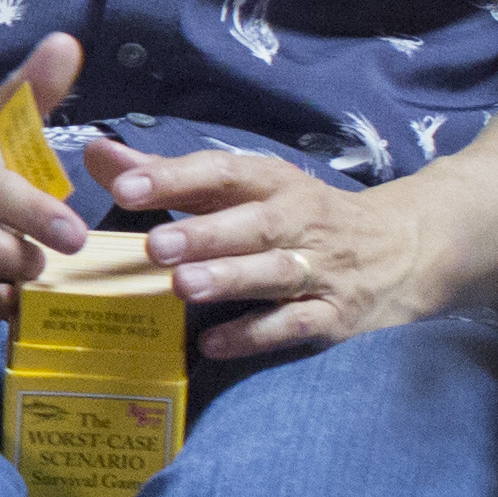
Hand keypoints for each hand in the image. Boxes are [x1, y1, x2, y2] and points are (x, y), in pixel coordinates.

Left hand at [81, 131, 452, 359]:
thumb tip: (96, 153)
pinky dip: (255, 334)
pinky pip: (294, 325)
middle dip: (204, 234)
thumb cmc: (295, 216)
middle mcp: (298, 221)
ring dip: (230, 279)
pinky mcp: (333, 316)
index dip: (173, 177)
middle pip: (253, 224)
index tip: (123, 184)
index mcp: (271, 183)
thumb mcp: (241, 188)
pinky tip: (214, 343)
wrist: (401, 248)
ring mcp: (319, 270)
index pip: (222, 173)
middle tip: (154, 244)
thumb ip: (167, 175)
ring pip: (274, 274)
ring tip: (183, 287)